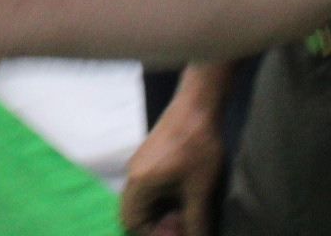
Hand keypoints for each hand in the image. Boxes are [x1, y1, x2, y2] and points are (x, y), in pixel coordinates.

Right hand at [120, 84, 225, 235]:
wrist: (198, 107)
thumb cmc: (198, 147)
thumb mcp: (200, 190)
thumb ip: (196, 222)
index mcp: (138, 184)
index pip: (130, 222)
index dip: (153, 234)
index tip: (177, 231)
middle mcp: (133, 174)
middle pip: (134, 212)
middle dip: (156, 225)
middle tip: (181, 223)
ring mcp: (140, 164)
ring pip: (143, 200)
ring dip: (160, 211)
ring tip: (185, 211)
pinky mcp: (150, 157)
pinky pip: (149, 187)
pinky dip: (162, 198)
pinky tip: (184, 195)